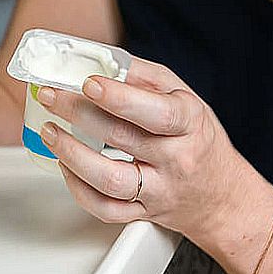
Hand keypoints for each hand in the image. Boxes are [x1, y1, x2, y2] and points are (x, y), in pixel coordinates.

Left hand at [35, 57, 252, 246]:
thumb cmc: (199, 140)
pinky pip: (105, 208)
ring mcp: (159, 191)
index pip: (156, 112)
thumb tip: (101, 60)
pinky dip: (78, 188)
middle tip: (52, 95)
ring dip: (71, 154)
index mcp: (190, 123)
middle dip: (78, 113)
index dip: (120, 97)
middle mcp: (176, 159)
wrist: (222, 196)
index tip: (89, 83)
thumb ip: (145, 78)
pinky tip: (66, 165)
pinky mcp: (143, 213)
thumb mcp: (185, 98)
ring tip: (50, 131)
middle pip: (122, 138)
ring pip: (110, 180)